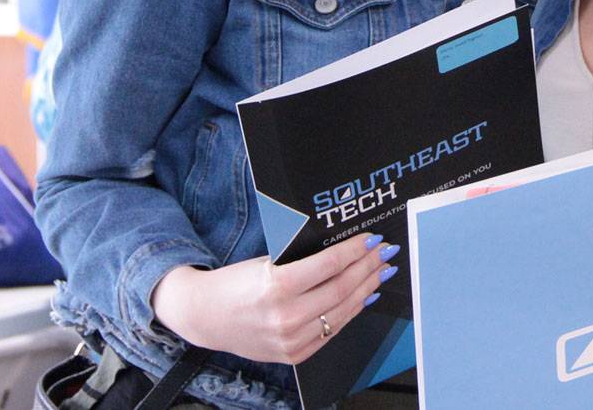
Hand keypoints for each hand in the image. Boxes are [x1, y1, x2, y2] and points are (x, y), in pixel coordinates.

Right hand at [150, 233, 395, 364]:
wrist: (206, 317)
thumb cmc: (235, 282)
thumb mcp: (265, 262)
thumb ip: (301, 259)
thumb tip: (343, 249)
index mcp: (277, 286)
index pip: (330, 264)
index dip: (356, 250)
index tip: (372, 238)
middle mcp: (287, 316)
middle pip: (341, 288)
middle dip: (368, 267)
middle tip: (386, 252)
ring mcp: (291, 339)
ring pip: (342, 311)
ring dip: (366, 289)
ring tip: (381, 272)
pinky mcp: (295, 354)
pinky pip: (332, 330)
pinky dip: (350, 311)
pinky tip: (363, 297)